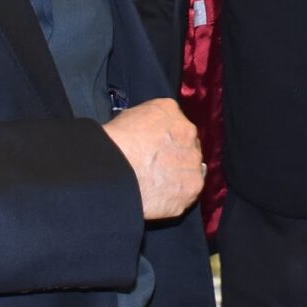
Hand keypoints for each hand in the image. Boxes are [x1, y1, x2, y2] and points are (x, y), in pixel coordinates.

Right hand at [103, 98, 203, 221]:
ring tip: (157, 185)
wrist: (113, 171)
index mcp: (170, 110)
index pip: (174, 122)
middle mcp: (189, 132)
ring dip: (179, 176)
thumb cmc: (113, 144)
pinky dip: (176, 195)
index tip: (157, 148)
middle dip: (176, 156)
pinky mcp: (193, 187)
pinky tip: (159, 197)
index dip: (166, 138)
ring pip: (191, 169)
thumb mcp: (127, 116)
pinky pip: (188, 191)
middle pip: (188, 145)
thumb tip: (151, 135)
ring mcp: (193, 160)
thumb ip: (149, 122)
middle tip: (157, 167)